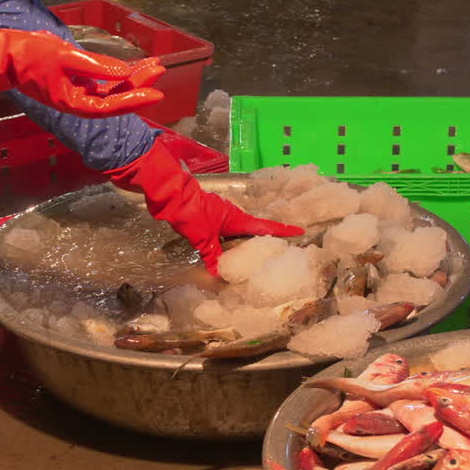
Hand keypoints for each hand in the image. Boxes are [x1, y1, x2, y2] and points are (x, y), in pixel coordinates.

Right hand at [0, 29, 164, 116]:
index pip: (111, 105)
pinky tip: (131, 67)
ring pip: (110, 89)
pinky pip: (101, 81)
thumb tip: (124, 72)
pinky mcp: (73, 81)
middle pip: (115, 97)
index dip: (134, 98)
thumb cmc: (29, 56)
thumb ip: (96, 66)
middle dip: (139, 83)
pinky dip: (116, 73)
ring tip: (152, 65)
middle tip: (160, 69)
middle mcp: (77, 101)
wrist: (4, 55)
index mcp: (73, 103)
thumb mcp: (65, 57)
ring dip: (131, 78)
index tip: (156, 91)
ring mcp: (76, 91)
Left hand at [106, 135, 303, 275]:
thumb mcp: (202, 237)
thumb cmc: (190, 212)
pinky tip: (226, 253)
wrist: (169, 194)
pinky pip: (225, 233)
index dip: (282, 230)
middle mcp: (232, 216)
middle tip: (279, 251)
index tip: (300, 231)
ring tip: (254, 257)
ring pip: (238, 232)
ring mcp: (220, 216)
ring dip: (246, 243)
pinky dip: (229, 243)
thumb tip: (220, 274)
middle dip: (266, 239)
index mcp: (237, 219)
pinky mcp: (208, 218)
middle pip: (254, 229)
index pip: (265, 226)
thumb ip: (213, 256)